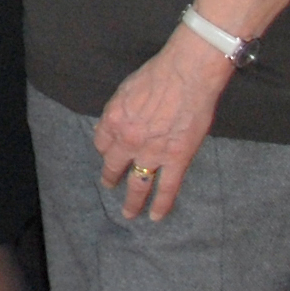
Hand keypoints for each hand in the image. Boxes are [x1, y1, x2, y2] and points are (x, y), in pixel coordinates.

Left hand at [93, 27, 233, 219]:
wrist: (187, 73)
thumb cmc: (158, 74)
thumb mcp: (125, 90)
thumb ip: (118, 111)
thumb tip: (111, 125)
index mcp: (113, 120)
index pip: (102, 142)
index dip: (105, 148)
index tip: (109, 152)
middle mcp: (127, 140)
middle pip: (113, 165)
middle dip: (110, 177)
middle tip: (109, 185)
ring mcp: (152, 152)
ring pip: (138, 184)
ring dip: (132, 201)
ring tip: (128, 212)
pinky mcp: (177, 159)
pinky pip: (167, 188)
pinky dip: (161, 204)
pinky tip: (156, 216)